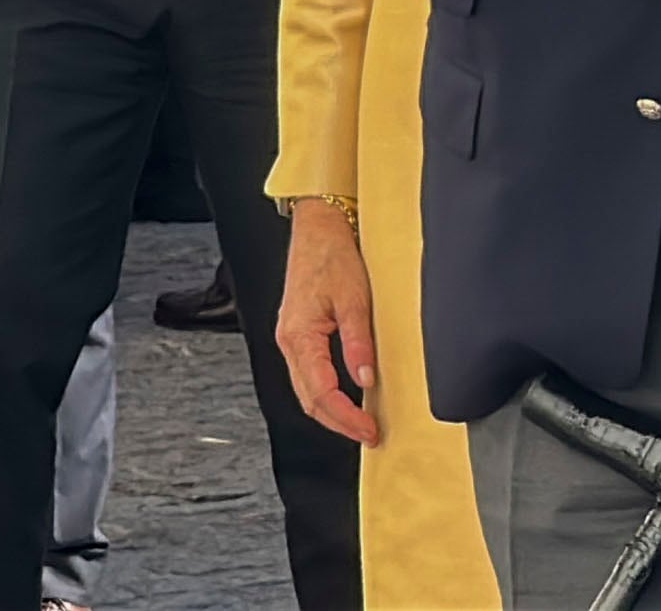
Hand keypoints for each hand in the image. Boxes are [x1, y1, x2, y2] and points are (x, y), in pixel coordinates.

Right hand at [276, 201, 379, 445]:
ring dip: (332, 411)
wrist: (318, 226)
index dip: (347, 417)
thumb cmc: (333, 254)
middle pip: (310, 399)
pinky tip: (347, 395)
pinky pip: (310, 373)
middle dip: (339, 422)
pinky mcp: (299, 332)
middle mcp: (289, 342)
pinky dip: (327, 391)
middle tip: (370, 435)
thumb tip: (365, 379)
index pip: (322, 393)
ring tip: (361, 422)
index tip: (370, 431)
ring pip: (307, 389)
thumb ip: (358, 340)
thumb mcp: (354, 297)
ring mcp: (291, 338)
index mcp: (299, 337)